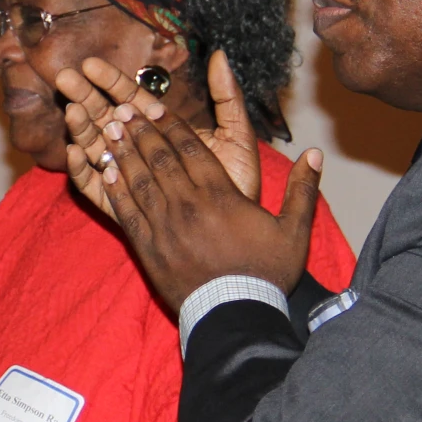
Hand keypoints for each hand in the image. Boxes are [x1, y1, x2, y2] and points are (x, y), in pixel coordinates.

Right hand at [59, 50, 262, 214]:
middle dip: (85, 97)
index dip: (110, 81)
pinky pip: (94, 187)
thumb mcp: (237, 136)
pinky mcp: (120, 207)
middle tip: (66, 78)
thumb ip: (226, 97)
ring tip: (72, 112)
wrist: (237, 235)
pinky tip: (76, 153)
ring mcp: (128, 178)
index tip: (91, 65)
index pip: (131, 99)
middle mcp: (141, 151)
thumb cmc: (238, 185)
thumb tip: (218, 56)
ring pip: (95, 149)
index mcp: (163, 131)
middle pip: (105, 118)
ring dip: (81, 129)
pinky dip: (81, 170)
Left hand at [73, 88, 324, 308]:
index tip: (156, 107)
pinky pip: (126, 211)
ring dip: (123, 153)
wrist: (235, 315)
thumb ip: (303, 190)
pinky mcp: (147, 247)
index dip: (172, 125)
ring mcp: (164, 225)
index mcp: (221, 194)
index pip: (191, 149)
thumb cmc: (266, 273)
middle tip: (123, 108)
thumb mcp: (294, 231)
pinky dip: (115, 189)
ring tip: (109, 130)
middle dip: (141, 130)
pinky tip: (104, 172)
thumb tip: (316, 154)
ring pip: (139, 179)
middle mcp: (188, 203)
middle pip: (159, 157)